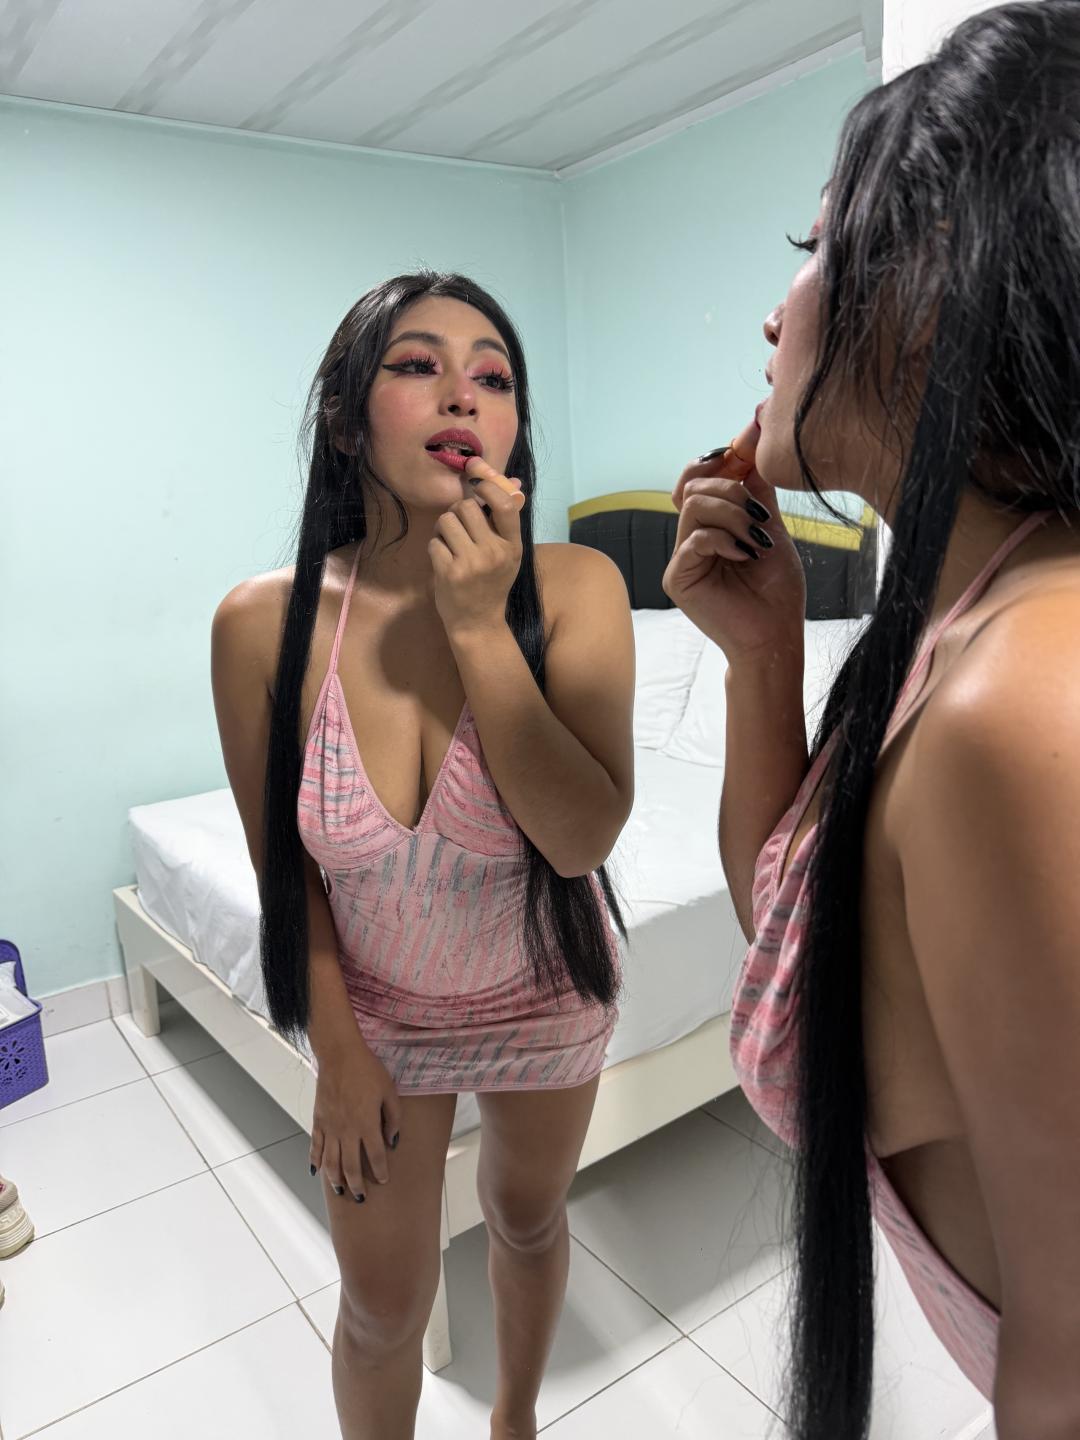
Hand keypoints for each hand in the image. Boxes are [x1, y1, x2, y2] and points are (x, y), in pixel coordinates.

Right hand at [309, 1038, 401, 1204]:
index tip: (383, 1180)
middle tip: (360, 1197)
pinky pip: (316, 1145)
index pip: (375, 1156)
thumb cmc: (368, 1070)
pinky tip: (317, 1171)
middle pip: (350, 1166)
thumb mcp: (389, 1091)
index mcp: (367, 1124)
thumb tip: (393, 1140)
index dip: (380, 1171)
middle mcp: (347, 1130)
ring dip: (335, 1179)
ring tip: (340, 1191)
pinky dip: (316, 1160)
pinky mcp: (318, 1120)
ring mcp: (330, 1126)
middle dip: (356, 1184)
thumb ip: (393, 1118)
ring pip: (331, 1161)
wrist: (340, 1055)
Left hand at [429, 458, 525, 639]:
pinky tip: (443, 560)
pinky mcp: (449, 572)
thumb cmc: (492, 584)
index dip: (487, 487)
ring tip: (448, 542)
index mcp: (512, 546)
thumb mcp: (508, 555)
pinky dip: (435, 547)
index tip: (476, 485)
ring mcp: (471, 563)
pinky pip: (434, 542)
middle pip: (467, 507)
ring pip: (446, 520)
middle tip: (457, 525)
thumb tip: (513, 482)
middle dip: (457, 511)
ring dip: (442, 528)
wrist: (478, 623)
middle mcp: (494, 552)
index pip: (505, 504)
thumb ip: (506, 521)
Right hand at [663, 417, 806, 663]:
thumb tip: (751, 450)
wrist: (775, 635)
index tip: (744, 457)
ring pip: (694, 506)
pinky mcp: (678, 577)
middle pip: (694, 487)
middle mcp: (691, 540)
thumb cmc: (777, 592)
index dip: (716, 462)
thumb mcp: (771, 530)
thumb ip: (758, 494)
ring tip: (756, 540)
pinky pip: (695, 539)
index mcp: (710, 527)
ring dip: (733, 515)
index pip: (697, 480)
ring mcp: (682, 558)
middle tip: (759, 515)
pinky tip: (746, 556)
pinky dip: (725, 540)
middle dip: (731, 490)